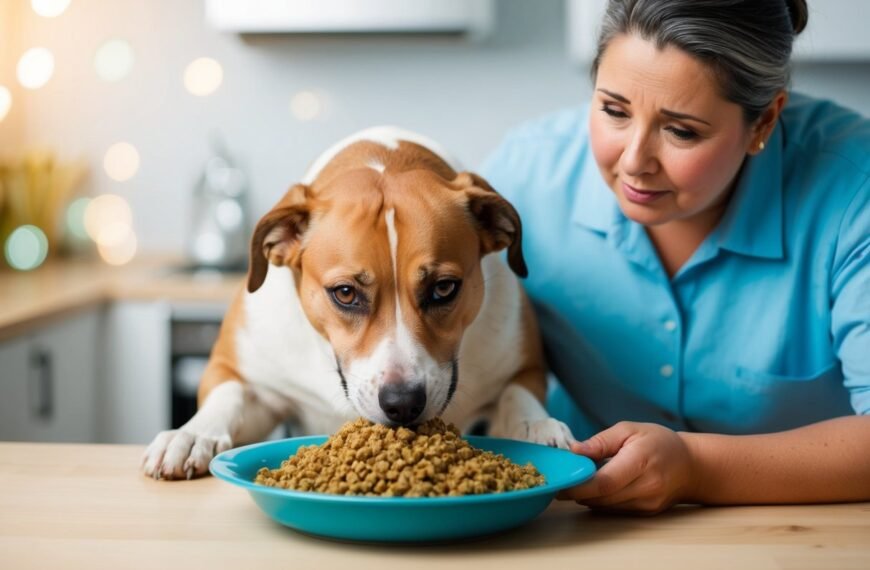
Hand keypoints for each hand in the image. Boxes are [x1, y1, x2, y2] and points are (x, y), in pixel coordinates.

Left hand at [556, 421, 695, 513]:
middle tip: (560, 481)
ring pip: (606, 506)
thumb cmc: (658, 442)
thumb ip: (600, 441)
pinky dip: (600, 500)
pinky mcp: (646, 512)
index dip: (579, 485)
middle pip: (603, 497)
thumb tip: (574, 450)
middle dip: (577, 492)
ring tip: (576, 482)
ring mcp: (648, 503)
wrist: (691, 466)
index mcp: (641, 461)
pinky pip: (615, 509)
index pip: (605, 482)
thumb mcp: (629, 430)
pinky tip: (595, 488)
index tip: (560, 481)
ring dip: (587, 497)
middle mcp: (647, 486)